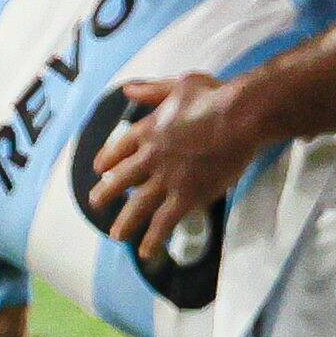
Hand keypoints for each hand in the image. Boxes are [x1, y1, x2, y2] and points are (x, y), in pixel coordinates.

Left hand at [83, 72, 253, 268]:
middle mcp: (152, 156)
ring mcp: (167, 178)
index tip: (100, 169)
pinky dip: (154, 238)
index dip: (109, 158)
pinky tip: (146, 252)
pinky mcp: (187, 196)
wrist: (240, 118)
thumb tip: (128, 90)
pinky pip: (164, 222)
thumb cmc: (215, 96)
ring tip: (117, 235)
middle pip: (123, 178)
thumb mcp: (179, 84)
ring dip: (126, 222)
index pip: (121, 147)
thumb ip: (152, 90)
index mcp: (150, 129)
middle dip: (107, 193)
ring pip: (139, 205)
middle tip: (95, 203)